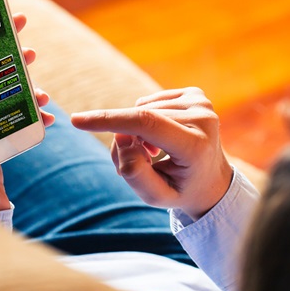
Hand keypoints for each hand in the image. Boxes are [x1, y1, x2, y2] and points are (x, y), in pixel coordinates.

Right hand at [71, 87, 232, 219]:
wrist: (212, 180)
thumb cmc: (181, 190)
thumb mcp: (156, 196)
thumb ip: (134, 173)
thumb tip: (122, 137)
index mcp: (196, 145)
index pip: (145, 124)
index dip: (109, 120)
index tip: (77, 120)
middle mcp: (203, 118)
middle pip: (139, 120)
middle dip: (124, 140)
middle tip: (135, 163)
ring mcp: (202, 102)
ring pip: (142, 109)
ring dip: (136, 132)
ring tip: (154, 154)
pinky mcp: (196, 94)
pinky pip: (150, 102)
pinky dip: (146, 120)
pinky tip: (162, 138)